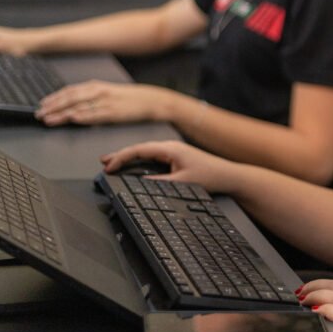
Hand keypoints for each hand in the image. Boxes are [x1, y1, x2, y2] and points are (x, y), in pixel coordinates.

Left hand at [36, 80, 169, 125]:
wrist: (152, 101)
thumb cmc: (131, 99)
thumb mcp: (108, 93)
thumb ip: (91, 97)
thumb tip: (74, 106)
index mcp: (96, 86)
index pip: (70, 91)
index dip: (53, 98)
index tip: (41, 105)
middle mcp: (98, 91)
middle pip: (70, 98)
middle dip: (52, 107)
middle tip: (39, 114)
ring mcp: (105, 102)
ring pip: (79, 106)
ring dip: (61, 113)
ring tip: (48, 119)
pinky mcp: (113, 112)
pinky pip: (94, 114)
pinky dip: (82, 116)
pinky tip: (72, 119)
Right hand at [100, 140, 236, 190]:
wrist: (228, 175)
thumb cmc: (210, 176)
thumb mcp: (181, 183)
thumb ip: (159, 183)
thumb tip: (139, 184)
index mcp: (170, 149)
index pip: (139, 150)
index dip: (121, 157)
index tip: (109, 165)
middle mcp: (170, 147)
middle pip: (140, 149)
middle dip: (121, 155)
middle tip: (104, 162)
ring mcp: (173, 151)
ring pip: (145, 152)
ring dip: (130, 158)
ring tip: (113, 163)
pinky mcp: (176, 157)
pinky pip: (153, 156)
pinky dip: (140, 161)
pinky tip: (133, 166)